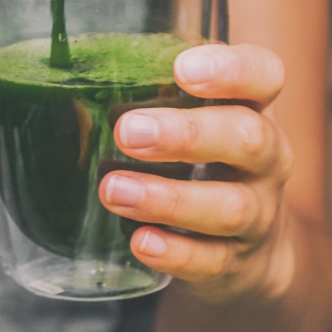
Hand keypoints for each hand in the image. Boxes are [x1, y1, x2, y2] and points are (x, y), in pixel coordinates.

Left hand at [98, 43, 298, 304]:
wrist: (248, 252)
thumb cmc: (204, 164)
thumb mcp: (189, 122)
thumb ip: (146, 100)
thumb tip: (64, 93)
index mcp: (252, 108)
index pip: (264, 75)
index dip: (232, 69)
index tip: (182, 69)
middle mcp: (267, 158)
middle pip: (249, 138)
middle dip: (187, 135)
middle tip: (128, 132)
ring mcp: (258, 214)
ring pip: (230, 206)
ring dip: (168, 198)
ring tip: (114, 191)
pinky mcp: (236, 263)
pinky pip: (212, 260)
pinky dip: (175, 253)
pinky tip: (139, 242)